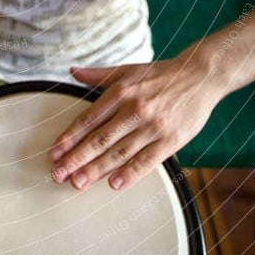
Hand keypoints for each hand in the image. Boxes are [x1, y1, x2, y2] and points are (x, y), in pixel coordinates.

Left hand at [48, 57, 221, 190]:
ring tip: (77, 183)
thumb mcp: (128, 69)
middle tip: (57, 175)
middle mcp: (134, 109)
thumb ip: (98, 75)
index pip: (89, 118)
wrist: (200, 76)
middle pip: (100, 139)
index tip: (54, 153)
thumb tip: (71, 70)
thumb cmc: (160, 75)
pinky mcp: (171, 140)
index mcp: (121, 92)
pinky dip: (130, 173)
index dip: (69, 137)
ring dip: (97, 169)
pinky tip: (114, 184)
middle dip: (76, 158)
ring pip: (120, 152)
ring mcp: (153, 126)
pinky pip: (147, 160)